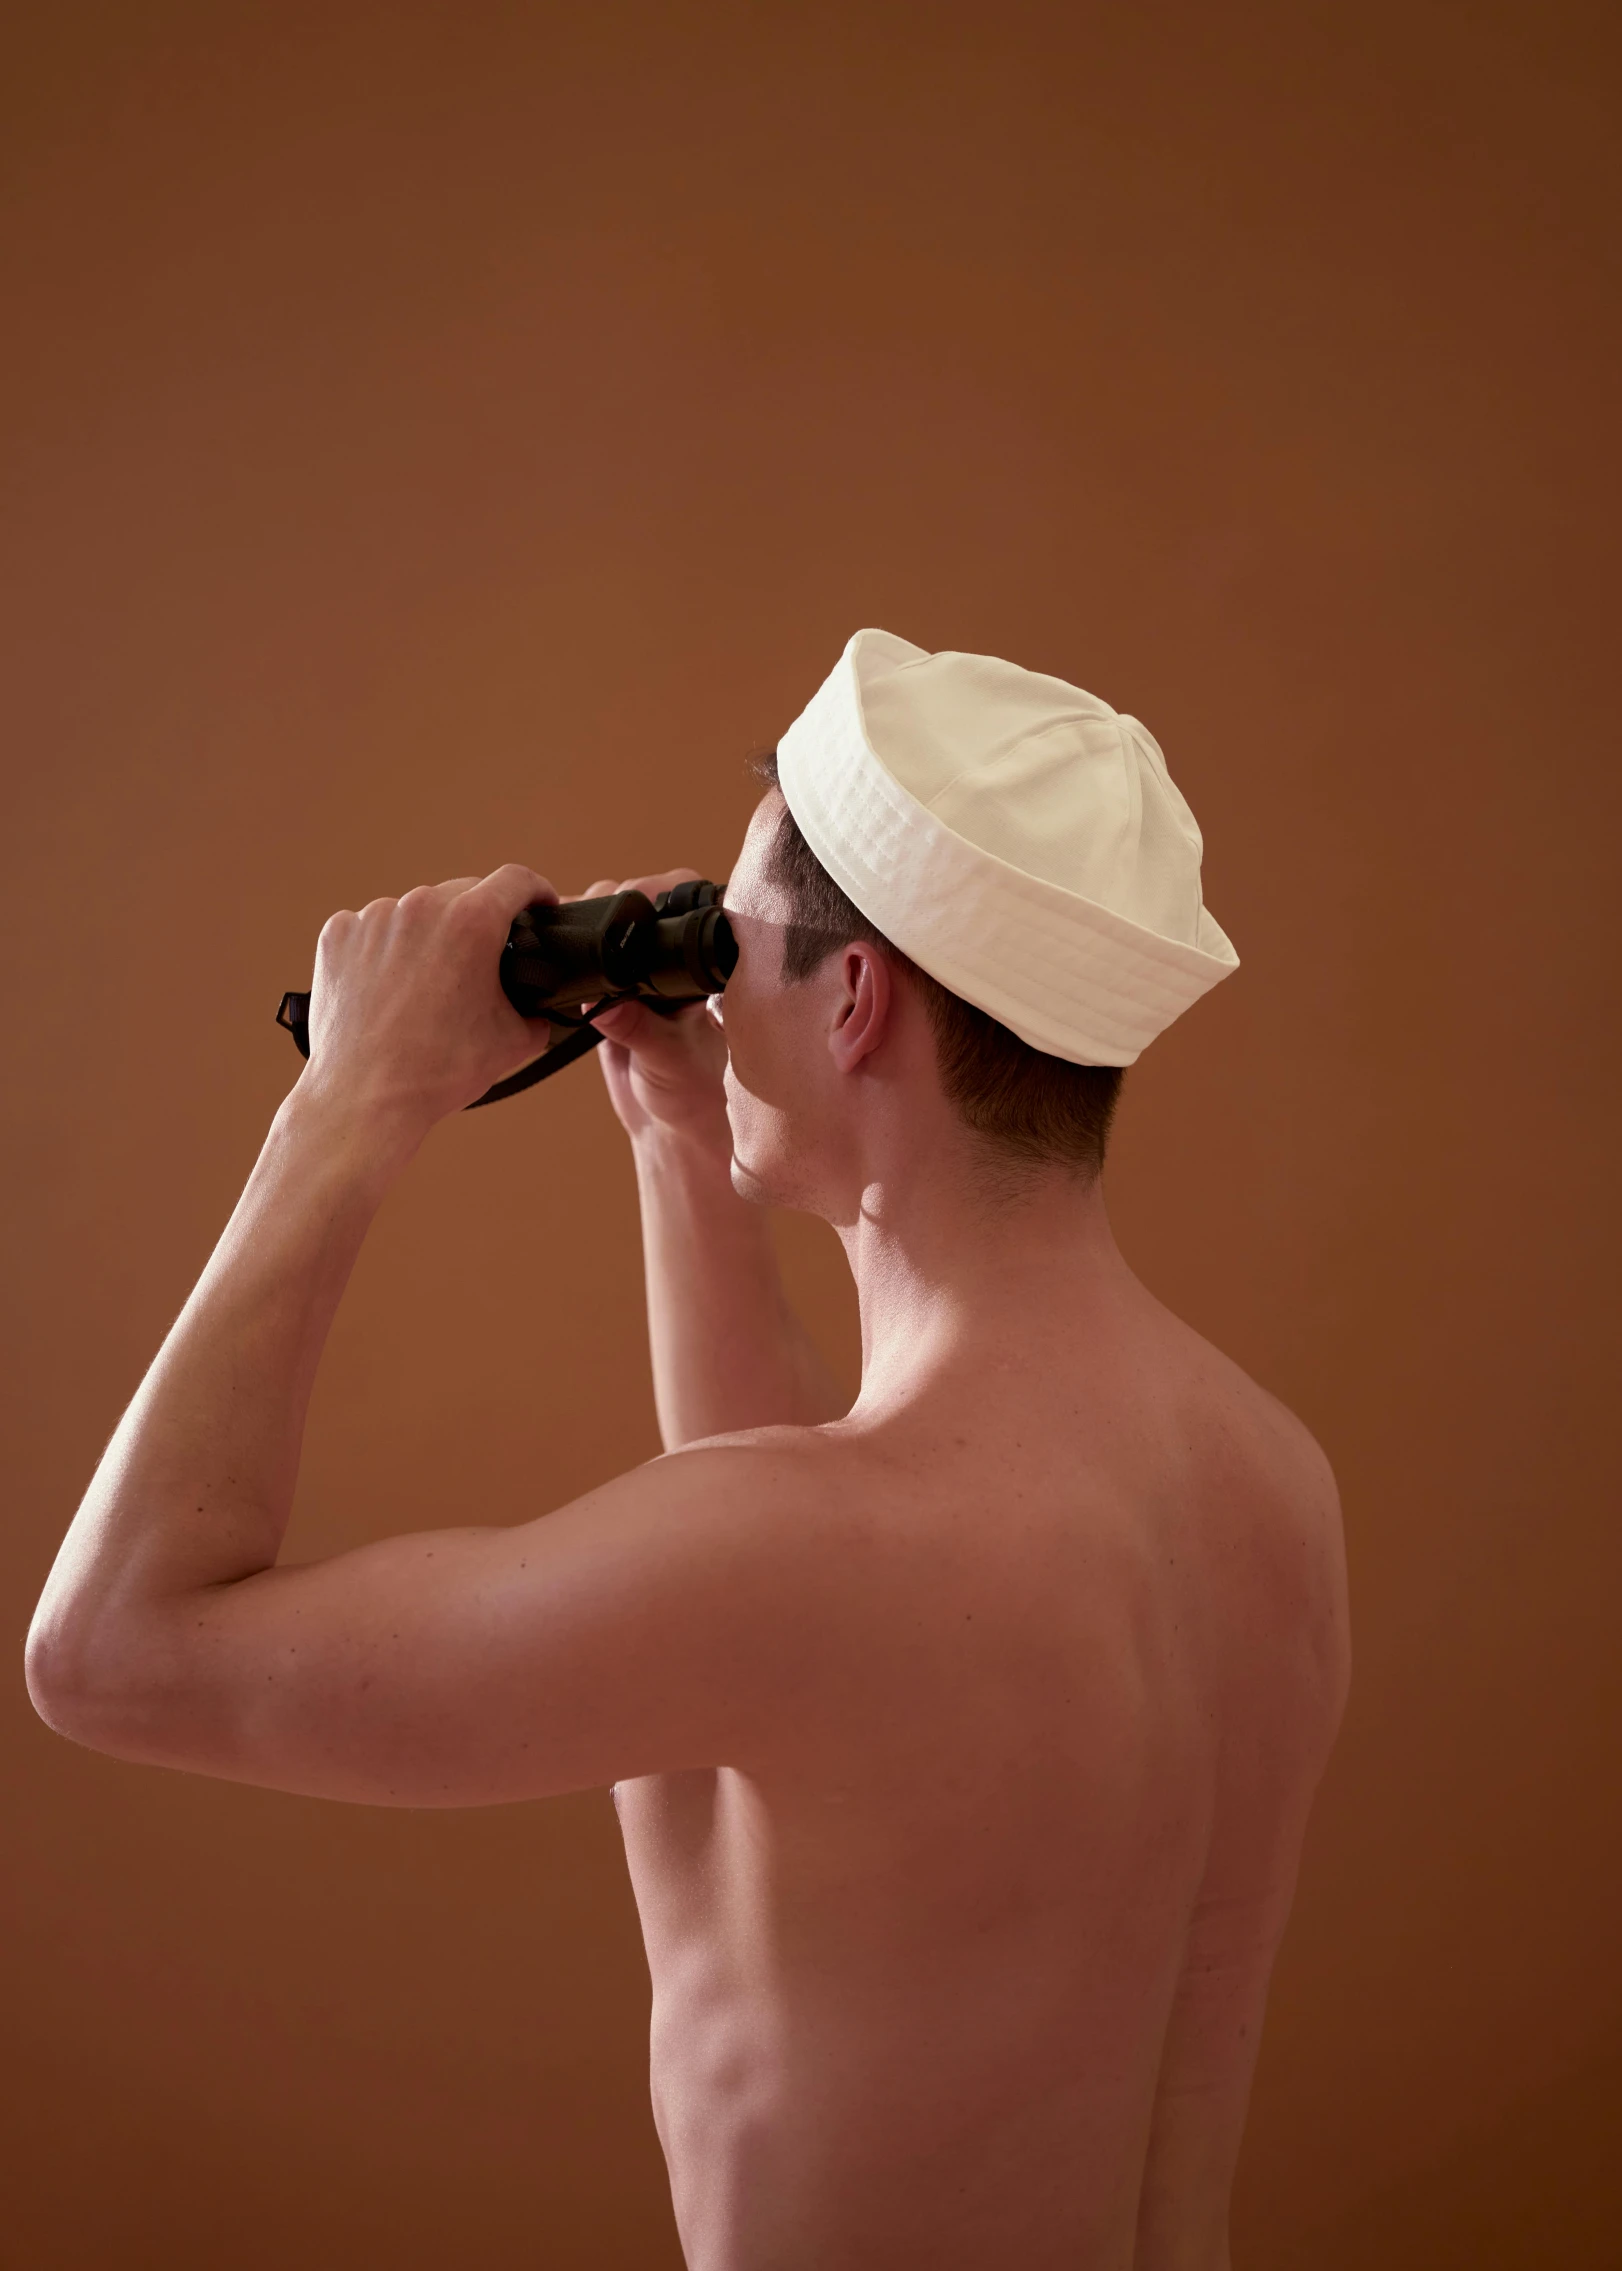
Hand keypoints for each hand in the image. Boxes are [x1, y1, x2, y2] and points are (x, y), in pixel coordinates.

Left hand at [302, 865, 558, 1135]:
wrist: (366, 1099)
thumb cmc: (438, 1071)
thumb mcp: (512, 1042)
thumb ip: (537, 1012)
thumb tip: (541, 1010)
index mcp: (471, 922)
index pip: (517, 881)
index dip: (538, 891)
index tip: (540, 904)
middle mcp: (421, 907)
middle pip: (464, 894)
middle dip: (480, 921)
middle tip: (480, 962)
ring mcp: (373, 919)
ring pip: (415, 912)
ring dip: (428, 935)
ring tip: (427, 984)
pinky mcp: (337, 936)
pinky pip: (371, 929)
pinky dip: (384, 949)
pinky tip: (389, 987)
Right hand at [580, 871, 730, 1150]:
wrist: (667, 1125)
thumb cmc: (690, 1090)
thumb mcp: (669, 1059)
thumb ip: (640, 1029)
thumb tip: (604, 1005)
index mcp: (698, 967)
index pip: (684, 905)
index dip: (658, 889)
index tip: (631, 895)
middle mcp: (670, 961)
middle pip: (637, 903)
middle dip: (610, 904)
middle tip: (588, 921)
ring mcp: (637, 972)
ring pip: (607, 923)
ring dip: (585, 925)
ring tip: (569, 944)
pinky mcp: (607, 991)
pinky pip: (585, 959)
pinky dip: (570, 955)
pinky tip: (559, 965)